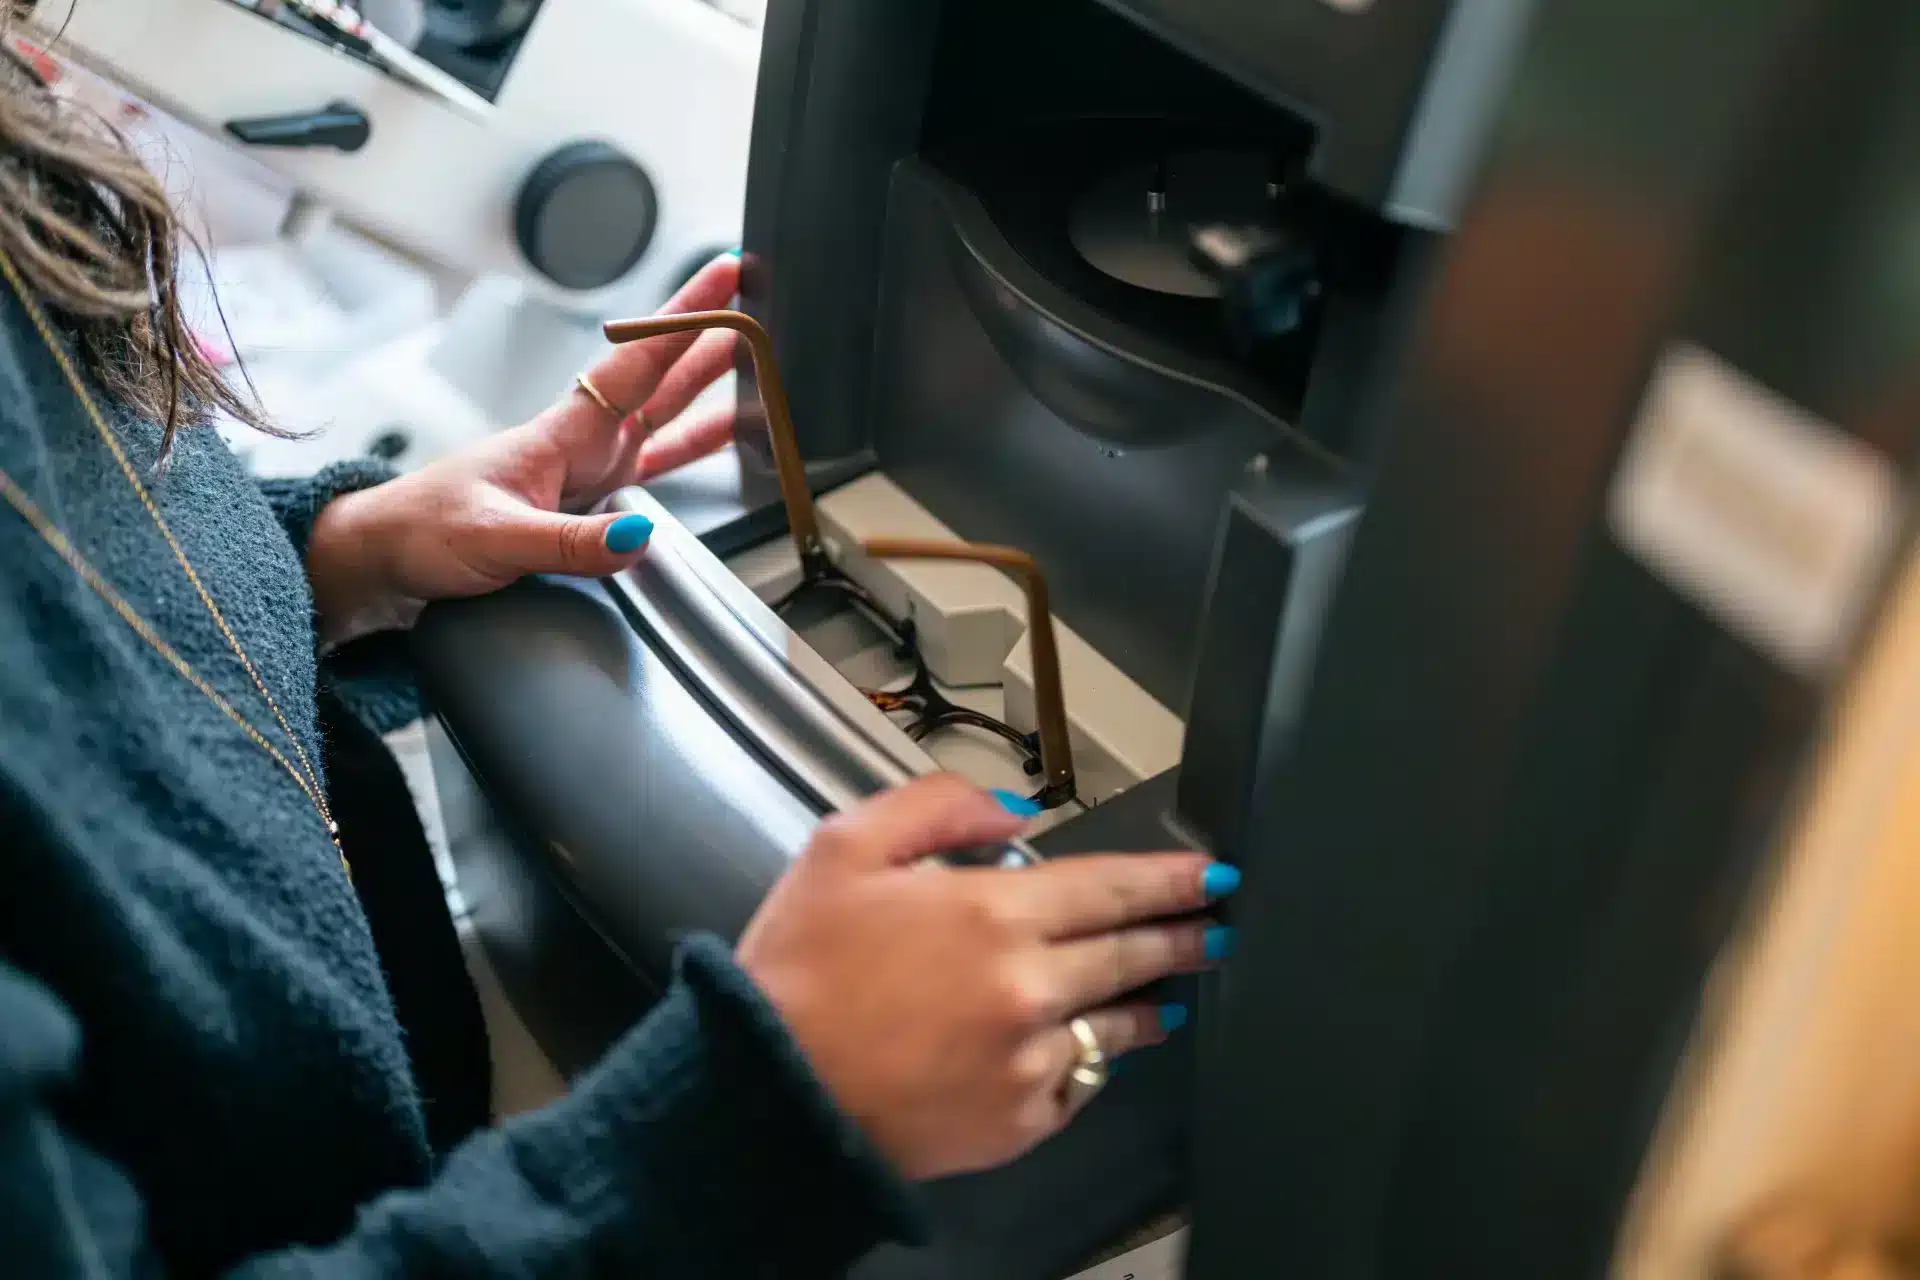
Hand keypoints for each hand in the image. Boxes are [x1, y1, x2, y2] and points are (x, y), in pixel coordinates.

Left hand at [306, 253, 743, 644]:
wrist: (387, 554)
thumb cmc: (423, 530)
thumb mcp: (495, 539)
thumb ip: (569, 543)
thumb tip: (635, 536)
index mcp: (563, 433)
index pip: (637, 362)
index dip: (684, 322)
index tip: (723, 285)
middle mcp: (582, 441)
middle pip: (660, 378)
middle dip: (708, 337)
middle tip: (758, 304)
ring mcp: (588, 468)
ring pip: (663, 414)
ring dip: (708, 386)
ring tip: (759, 361)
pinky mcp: (588, 499)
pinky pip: (655, 464)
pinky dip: (694, 447)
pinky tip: (725, 436)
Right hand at [737, 775, 1237, 1181]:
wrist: (766, 1094)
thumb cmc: (798, 971)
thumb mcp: (845, 849)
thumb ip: (936, 808)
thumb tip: (1013, 813)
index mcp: (993, 915)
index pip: (1113, 888)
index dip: (1171, 880)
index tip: (1212, 876)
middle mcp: (1030, 990)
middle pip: (1131, 956)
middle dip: (1182, 938)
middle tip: (1215, 929)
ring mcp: (1031, 1064)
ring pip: (1115, 1028)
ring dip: (1146, 1004)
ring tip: (1165, 995)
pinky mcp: (1018, 1125)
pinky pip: (1074, 1087)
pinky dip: (1079, 1064)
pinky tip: (1075, 1051)